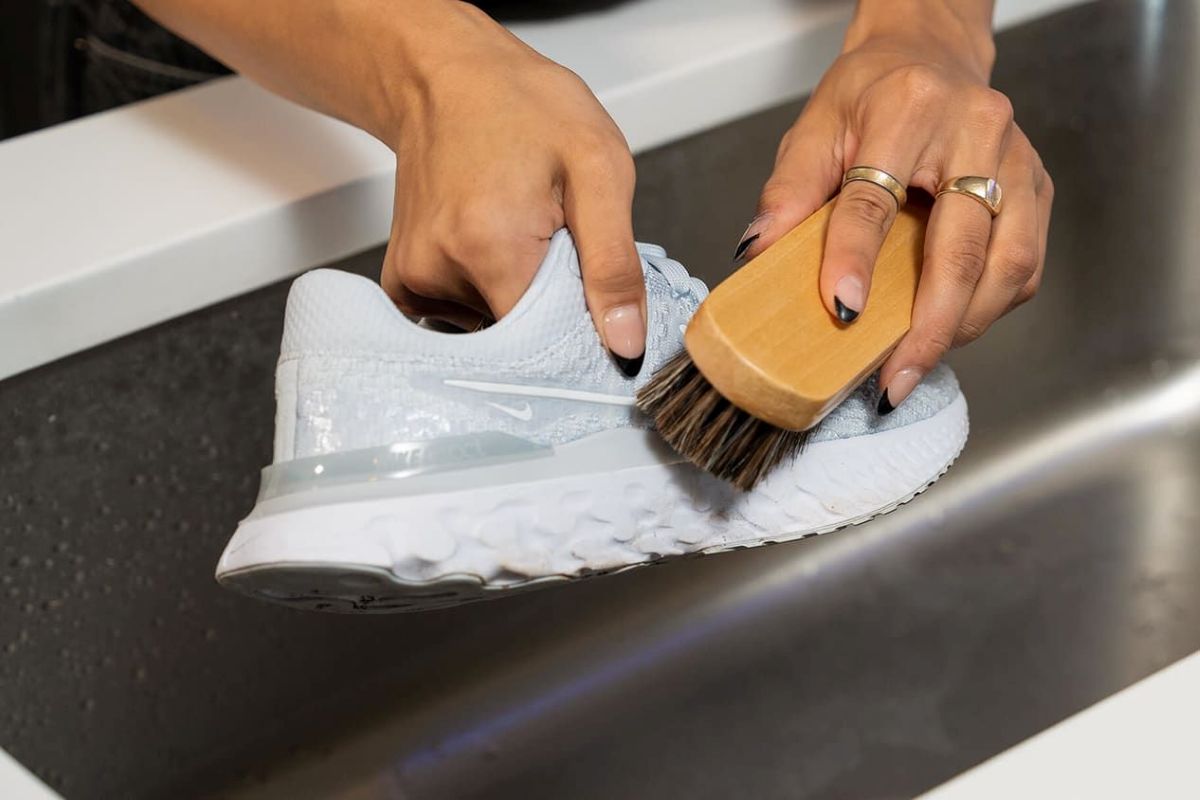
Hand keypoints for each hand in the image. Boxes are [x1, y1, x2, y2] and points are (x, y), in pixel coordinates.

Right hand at [381, 4, 645, 369]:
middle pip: (518, 342)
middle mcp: (440, 272)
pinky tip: (494, 251)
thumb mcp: (598, 168)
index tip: (593, 306)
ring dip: (520, 300)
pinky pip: (460, 319)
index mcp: (490, 248)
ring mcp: (415, 280)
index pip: (544, 349)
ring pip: (492, 332)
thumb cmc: (524, 109)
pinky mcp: (405, 282)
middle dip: (552, 315)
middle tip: (560, 251)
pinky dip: (488, 298)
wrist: (446, 78)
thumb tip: (626, 342)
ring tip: (524, 238)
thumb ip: (614, 264)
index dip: (579, 338)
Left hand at [736, 3, 1052, 410]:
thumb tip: (756, 254)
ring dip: (963, 326)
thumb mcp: (815, 128)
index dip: (855, 259)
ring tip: (916, 362)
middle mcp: (977, 130)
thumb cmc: (869, 95)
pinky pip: (1025, 265)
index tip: (840, 311)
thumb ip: (788, 191)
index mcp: (909, 109)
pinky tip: (950, 327)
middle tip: (894, 378)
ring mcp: (1018, 161)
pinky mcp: (1038, 188)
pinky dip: (988, 308)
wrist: (929, 57)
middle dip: (929, 326)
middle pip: (962, 247)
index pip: (877, 198)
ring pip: (1008, 264)